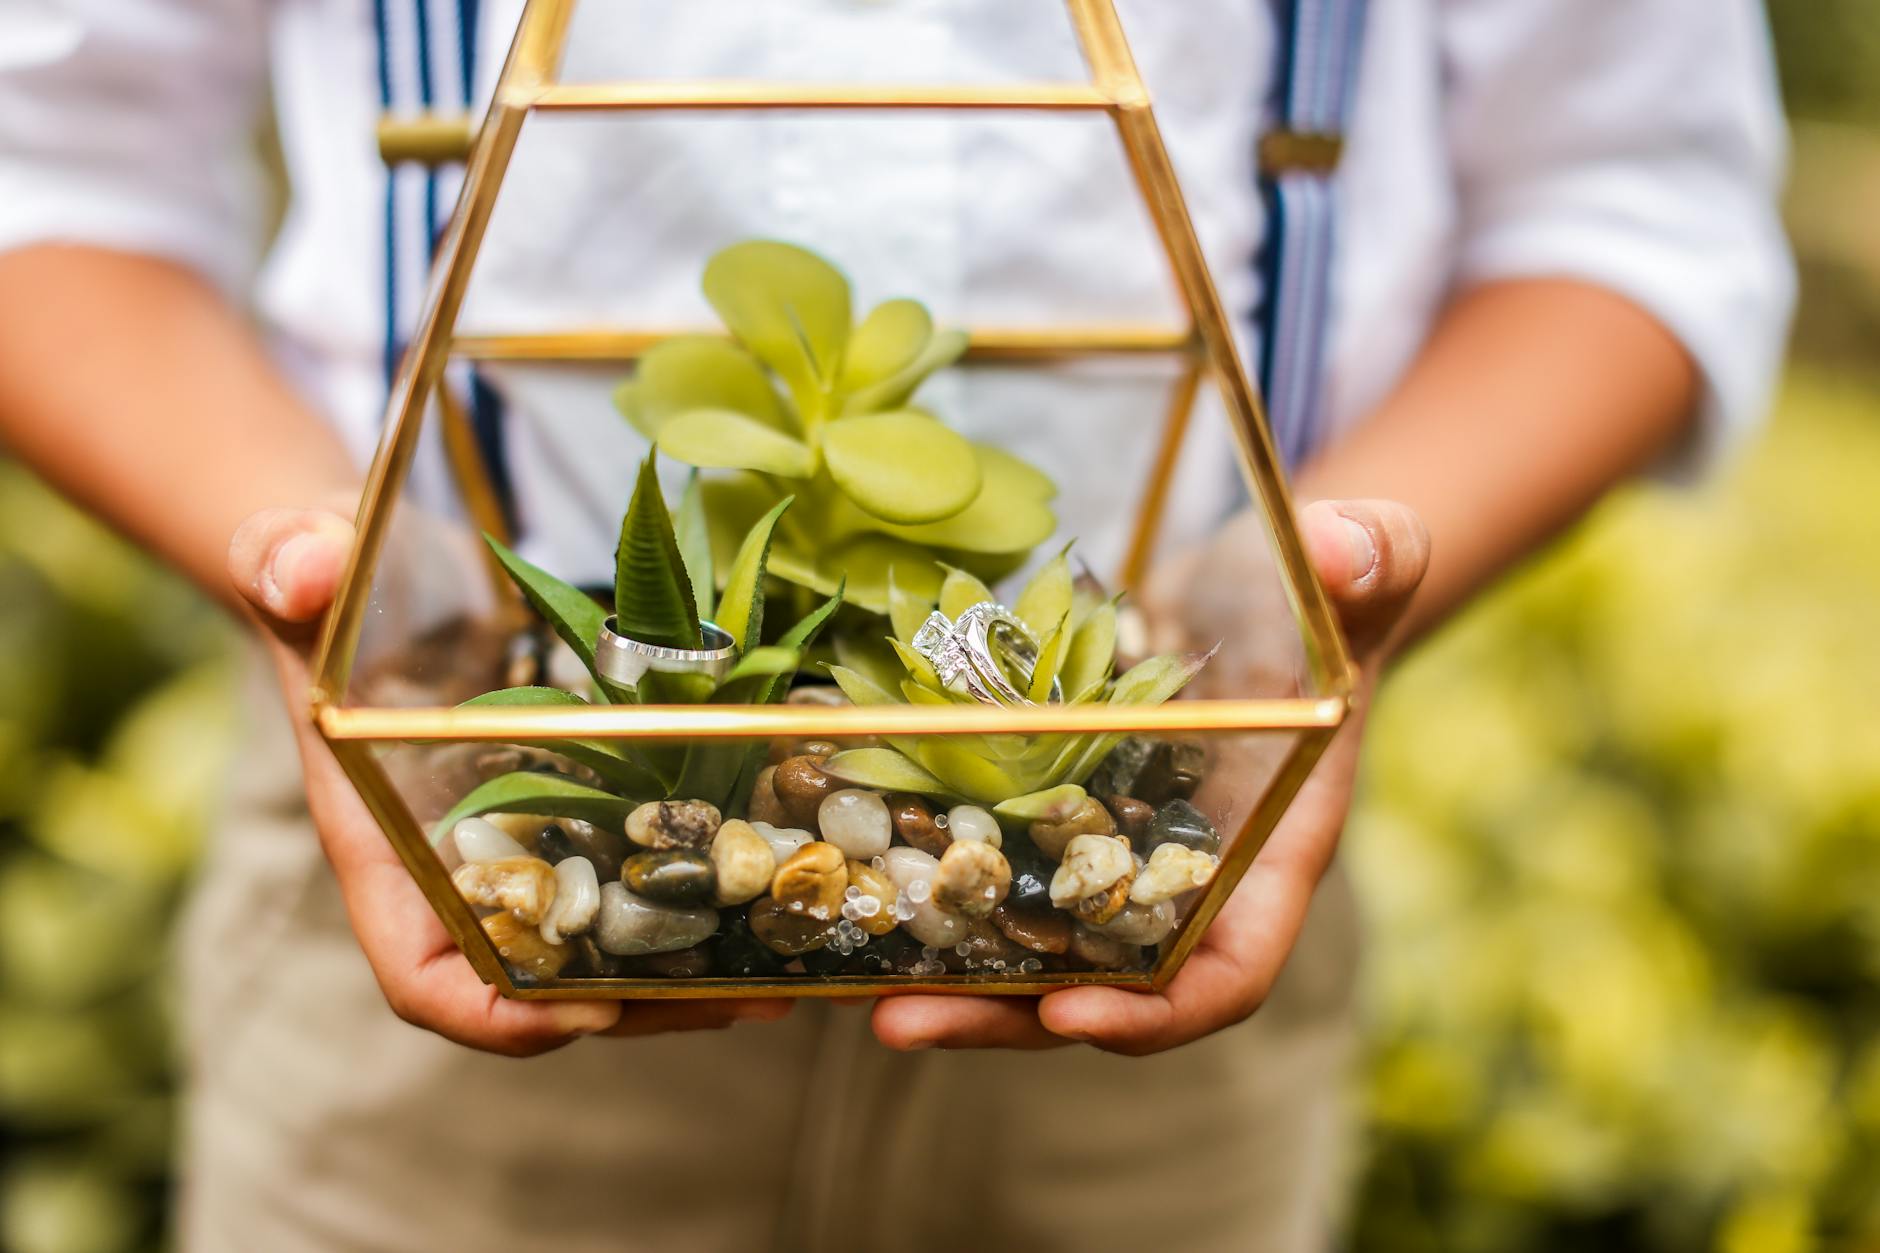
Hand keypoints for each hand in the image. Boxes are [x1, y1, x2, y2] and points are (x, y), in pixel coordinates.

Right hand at [227, 503, 791, 1055]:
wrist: (369, 565)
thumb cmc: (328, 577)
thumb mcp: (302, 558)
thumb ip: (288, 563)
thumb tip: (298, 572)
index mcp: (384, 844)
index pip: (422, 974)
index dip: (498, 1011)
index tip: (588, 1010)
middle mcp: (453, 865)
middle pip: (537, 986)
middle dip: (633, 1006)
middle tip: (740, 997)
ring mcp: (517, 842)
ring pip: (596, 948)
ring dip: (682, 971)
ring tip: (779, 967)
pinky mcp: (570, 805)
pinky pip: (629, 877)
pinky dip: (696, 895)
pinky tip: (769, 884)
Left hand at [870, 499, 1431, 1052]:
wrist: (1251, 587)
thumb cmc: (1313, 590)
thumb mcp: (1353, 568)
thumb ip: (1372, 558)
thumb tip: (1352, 545)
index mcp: (1265, 855)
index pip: (1226, 969)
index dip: (1156, 1009)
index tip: (1073, 1011)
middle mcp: (1178, 876)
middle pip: (1097, 983)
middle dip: (1004, 1014)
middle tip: (896, 1018)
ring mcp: (1105, 850)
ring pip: (1024, 940)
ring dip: (940, 968)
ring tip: (837, 981)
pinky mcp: (1047, 810)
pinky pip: (984, 862)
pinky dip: (922, 877)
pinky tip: (837, 872)